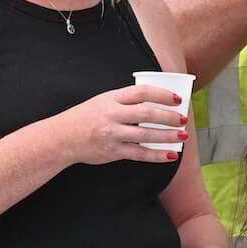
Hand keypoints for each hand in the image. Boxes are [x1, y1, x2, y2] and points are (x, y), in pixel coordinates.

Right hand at [55, 84, 185, 164]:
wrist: (62, 137)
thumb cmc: (85, 118)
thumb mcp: (103, 101)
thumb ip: (125, 101)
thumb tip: (156, 103)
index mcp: (111, 98)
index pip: (142, 92)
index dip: (162, 94)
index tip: (177, 99)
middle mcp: (112, 115)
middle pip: (147, 113)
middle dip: (169, 117)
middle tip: (183, 119)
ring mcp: (112, 134)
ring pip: (146, 134)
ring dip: (167, 135)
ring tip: (183, 136)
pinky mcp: (113, 151)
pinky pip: (140, 153)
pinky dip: (157, 154)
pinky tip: (171, 155)